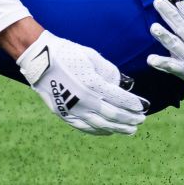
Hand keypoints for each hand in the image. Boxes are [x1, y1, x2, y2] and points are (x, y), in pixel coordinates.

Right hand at [17, 30, 148, 134]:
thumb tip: (119, 85)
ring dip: (118, 128)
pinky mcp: (64, 114)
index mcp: (93, 84)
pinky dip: (99, 131)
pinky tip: (108, 131)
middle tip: (141, 120)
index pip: (120, 99)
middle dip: (130, 118)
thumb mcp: (92, 57)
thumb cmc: (67, 54)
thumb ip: (109, 72)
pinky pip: (85, 127)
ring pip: (101, 125)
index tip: (144, 106)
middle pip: (113, 115)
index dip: (134, 104)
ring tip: (131, 130)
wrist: (39, 59)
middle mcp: (84, 100)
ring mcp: (73, 110)